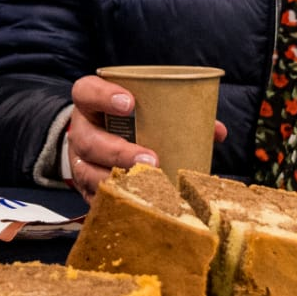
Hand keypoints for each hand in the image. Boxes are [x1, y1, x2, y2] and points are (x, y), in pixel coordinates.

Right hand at [64, 75, 227, 202]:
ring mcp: (79, 162)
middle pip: (89, 140)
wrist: (97, 144)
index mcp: (90, 104)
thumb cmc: (128, 123)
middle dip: (119, 151)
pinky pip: (94, 198)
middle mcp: (80, 132)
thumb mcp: (143, 110)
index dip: (103, 96)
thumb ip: (177, 114)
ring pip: (88, 173)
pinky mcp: (85, 189)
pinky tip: (137, 204)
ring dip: (120, 181)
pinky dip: (117, 201)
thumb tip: (216, 131)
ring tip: (150, 185)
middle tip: (151, 159)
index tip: (130, 103)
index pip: (85, 92)